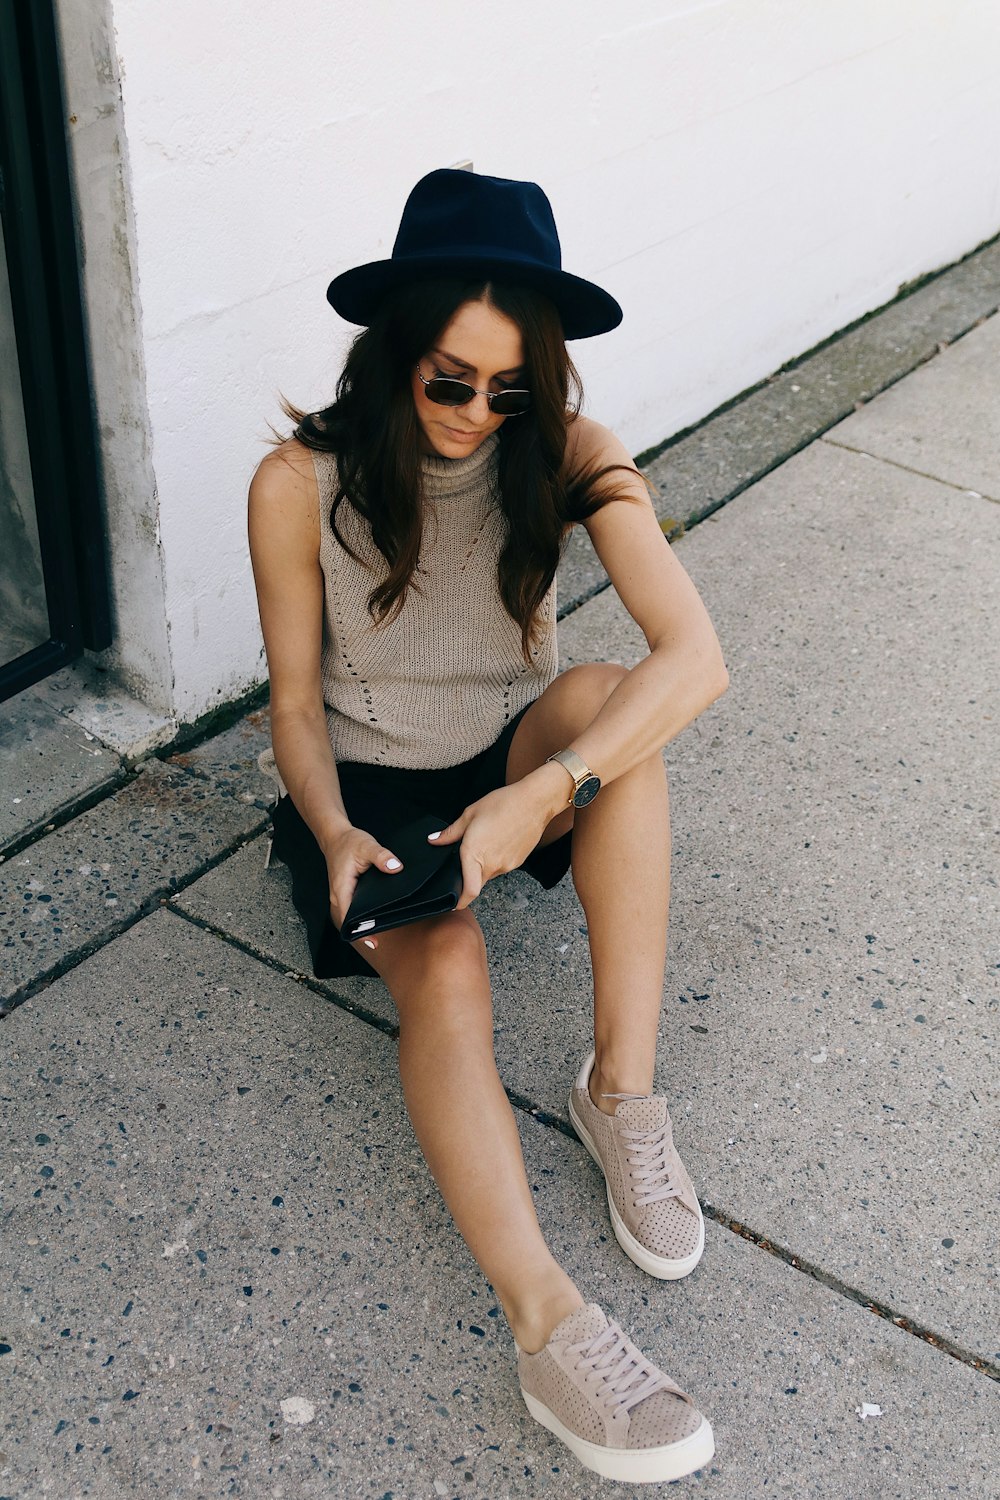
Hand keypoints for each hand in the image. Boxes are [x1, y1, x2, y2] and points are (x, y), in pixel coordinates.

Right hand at [323, 824, 402, 950]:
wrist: (336, 836)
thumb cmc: (349, 842)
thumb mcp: (367, 845)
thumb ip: (381, 856)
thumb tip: (396, 867)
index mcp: (341, 888)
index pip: (348, 918)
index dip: (360, 932)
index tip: (373, 942)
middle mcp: (338, 896)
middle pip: (350, 922)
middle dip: (364, 932)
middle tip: (383, 940)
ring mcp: (342, 896)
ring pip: (352, 917)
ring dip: (364, 925)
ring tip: (384, 932)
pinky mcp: (347, 894)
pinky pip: (354, 910)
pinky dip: (364, 916)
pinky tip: (378, 917)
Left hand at [428, 782, 552, 908]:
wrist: (534, 802)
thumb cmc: (503, 804)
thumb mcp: (470, 814)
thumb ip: (451, 832)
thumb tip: (434, 840)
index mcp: (474, 854)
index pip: (469, 891)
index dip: (460, 902)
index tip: (454, 904)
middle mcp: (491, 864)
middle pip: (477, 883)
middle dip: (469, 877)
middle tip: (467, 858)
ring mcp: (507, 865)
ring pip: (489, 874)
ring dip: (484, 865)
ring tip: (487, 842)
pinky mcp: (518, 862)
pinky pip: (502, 867)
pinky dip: (497, 860)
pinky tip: (499, 841)